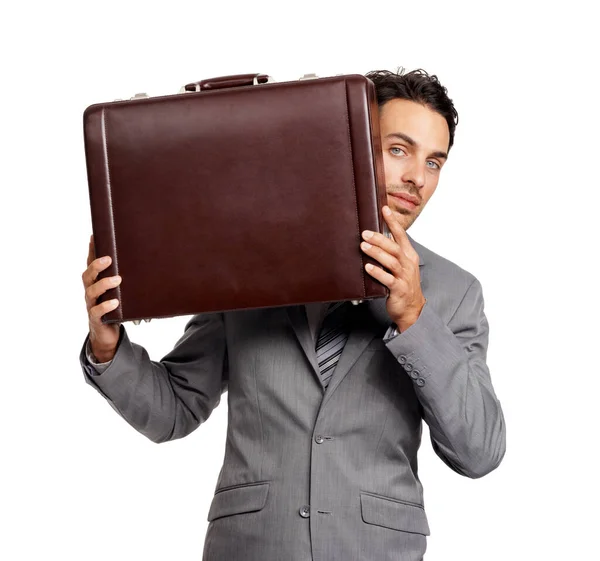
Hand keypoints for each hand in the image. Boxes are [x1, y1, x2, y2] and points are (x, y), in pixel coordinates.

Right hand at [82, 235, 121, 361]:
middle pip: (87, 275)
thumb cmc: (116, 307)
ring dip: (103, 284)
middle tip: (109, 259)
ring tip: (117, 280)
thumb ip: (129, 278)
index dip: (91, 251)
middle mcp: (91, 291)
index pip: (91, 264)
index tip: (94, 236)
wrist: (108, 333)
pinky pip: (97, 311)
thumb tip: (151, 262)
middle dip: (97, 266)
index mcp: (96, 282)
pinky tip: (115, 302)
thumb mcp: (122, 290)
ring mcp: (92, 305)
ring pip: (91, 292)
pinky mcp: (96, 318)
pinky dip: (105, 306)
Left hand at [360, 206, 425, 331]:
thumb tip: (375, 237)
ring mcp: (404, 277)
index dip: (393, 222)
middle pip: (394, 247)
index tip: (384, 209)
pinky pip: (388, 279)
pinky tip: (368, 267)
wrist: (412, 309)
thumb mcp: (401, 266)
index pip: (401, 235)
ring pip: (391, 261)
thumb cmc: (403, 285)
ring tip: (363, 246)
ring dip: (376, 252)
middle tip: (365, 233)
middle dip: (379, 238)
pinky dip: (377, 272)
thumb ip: (391, 252)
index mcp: (408, 255)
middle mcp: (408, 264)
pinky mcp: (398, 289)